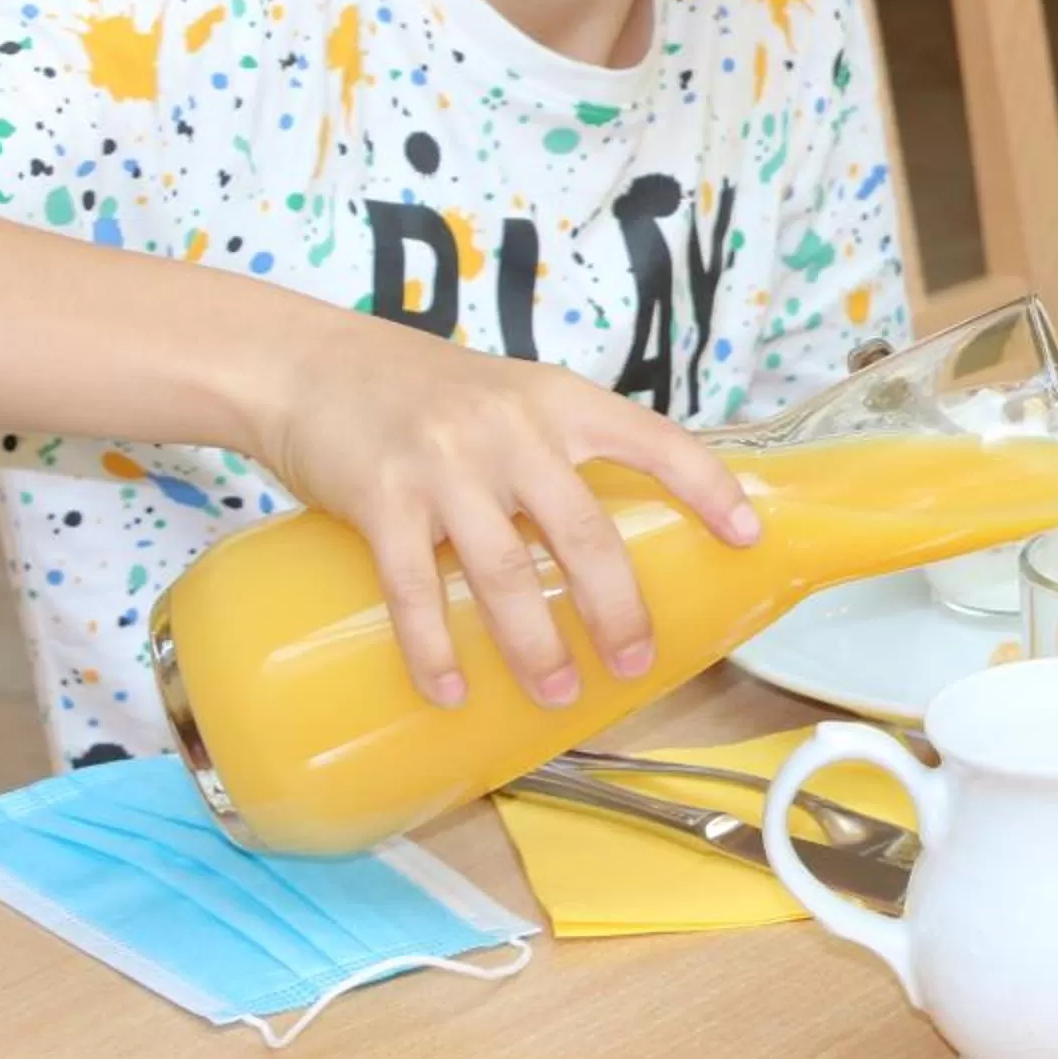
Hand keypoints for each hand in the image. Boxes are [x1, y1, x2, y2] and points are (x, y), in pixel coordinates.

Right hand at [249, 313, 755, 710]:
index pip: (656, 441)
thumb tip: (620, 533)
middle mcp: (511, 430)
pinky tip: (453, 692)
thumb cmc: (422, 391)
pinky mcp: (380, 500)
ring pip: (506, 574)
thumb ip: (562, 449)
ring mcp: (444, 466)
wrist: (309, 363)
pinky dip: (436, 650)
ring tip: (559, 695)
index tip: (748, 537)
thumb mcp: (512, 395)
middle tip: (635, 661)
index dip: (709, 488)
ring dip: (536, 646)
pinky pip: (414, 591)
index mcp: (558, 401)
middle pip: (585, 533)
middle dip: (617, 609)